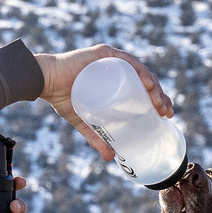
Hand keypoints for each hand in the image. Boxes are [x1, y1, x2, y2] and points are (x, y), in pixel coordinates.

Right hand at [33, 44, 171, 157]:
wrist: (45, 83)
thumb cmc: (62, 98)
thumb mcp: (84, 122)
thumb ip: (96, 138)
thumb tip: (110, 158)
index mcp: (117, 80)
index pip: (144, 89)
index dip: (159, 100)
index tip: (166, 115)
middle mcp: (117, 68)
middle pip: (147, 81)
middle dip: (160, 96)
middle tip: (166, 113)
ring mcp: (112, 60)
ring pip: (140, 71)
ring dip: (154, 86)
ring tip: (159, 102)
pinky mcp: (104, 54)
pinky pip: (126, 61)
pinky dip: (139, 71)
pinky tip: (147, 83)